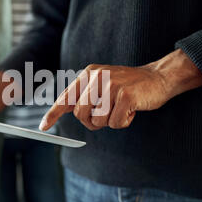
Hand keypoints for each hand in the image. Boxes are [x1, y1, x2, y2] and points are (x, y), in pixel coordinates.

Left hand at [39, 49, 201, 130]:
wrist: (158, 77)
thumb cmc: (129, 86)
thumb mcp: (103, 85)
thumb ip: (87, 96)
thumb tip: (70, 112)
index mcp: (88, 74)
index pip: (66, 97)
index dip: (53, 114)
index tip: (43, 127)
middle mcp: (97, 77)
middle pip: (80, 114)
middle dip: (92, 122)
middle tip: (107, 116)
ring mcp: (111, 85)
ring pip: (98, 120)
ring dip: (110, 122)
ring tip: (121, 109)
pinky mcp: (125, 96)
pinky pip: (115, 123)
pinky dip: (124, 122)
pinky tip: (132, 111)